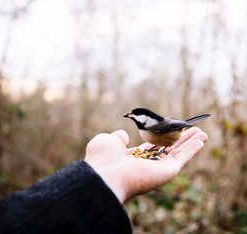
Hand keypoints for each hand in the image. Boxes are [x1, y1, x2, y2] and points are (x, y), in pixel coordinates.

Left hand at [84, 127, 207, 203]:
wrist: (107, 174)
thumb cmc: (104, 157)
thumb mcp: (108, 141)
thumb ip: (118, 137)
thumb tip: (124, 136)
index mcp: (134, 157)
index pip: (151, 146)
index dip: (161, 138)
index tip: (167, 130)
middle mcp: (148, 163)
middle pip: (169, 149)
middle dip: (180, 139)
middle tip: (190, 131)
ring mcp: (159, 167)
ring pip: (179, 152)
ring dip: (190, 142)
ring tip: (202, 133)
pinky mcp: (168, 170)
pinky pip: (183, 157)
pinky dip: (193, 148)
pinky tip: (201, 139)